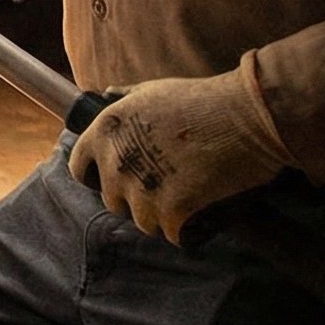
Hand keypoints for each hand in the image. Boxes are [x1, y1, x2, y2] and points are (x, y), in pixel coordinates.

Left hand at [69, 70, 290, 243]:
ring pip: (143, 222)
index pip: (79, 169)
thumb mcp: (152, 90)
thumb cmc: (201, 99)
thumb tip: (106, 95)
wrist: (245, 116)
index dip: (97, 177)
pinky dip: (186, 230)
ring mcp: (142, 189)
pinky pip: (172, 234)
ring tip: (187, 197)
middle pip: (113, 201)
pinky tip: (201, 213)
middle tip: (164, 187)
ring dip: (162, 216)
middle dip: (134, 199)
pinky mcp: (172, 211)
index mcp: (105, 132)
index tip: (117, 179)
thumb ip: (124, 97)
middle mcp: (117, 162)